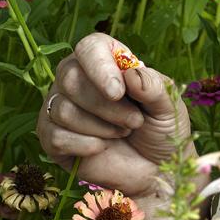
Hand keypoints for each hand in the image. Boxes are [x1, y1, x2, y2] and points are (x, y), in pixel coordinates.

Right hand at [36, 33, 195, 213]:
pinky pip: (54, 136)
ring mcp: (60, 107)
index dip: (99, 67)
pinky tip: (101, 148)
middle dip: (107, 107)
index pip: (89, 47)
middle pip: (71, 78)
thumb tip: (130, 74)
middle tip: (134, 122)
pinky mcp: (52, 137)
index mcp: (105, 61)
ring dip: (100, 127)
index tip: (118, 92)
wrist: (154, 171)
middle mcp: (76, 78)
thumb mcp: (168, 105)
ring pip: (64, 109)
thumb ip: (154, 86)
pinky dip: (84, 145)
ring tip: (122, 133)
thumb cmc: (161, 130)